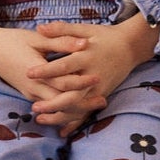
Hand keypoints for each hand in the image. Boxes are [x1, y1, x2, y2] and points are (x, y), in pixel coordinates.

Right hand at [0, 11, 108, 132]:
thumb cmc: (14, 40)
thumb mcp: (37, 38)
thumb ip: (61, 41)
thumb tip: (84, 43)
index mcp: (35, 71)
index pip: (61, 82)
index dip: (80, 82)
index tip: (98, 77)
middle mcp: (33, 87)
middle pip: (61, 101)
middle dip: (83, 102)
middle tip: (103, 99)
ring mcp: (31, 93)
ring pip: (57, 107)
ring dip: (76, 108)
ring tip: (96, 103)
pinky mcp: (31, 95)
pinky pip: (51, 106)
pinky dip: (66, 109)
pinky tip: (79, 108)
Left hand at [27, 15, 159, 124]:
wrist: (130, 47)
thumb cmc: (104, 36)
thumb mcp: (84, 29)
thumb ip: (62, 30)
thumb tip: (39, 27)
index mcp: (87, 57)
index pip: (64, 66)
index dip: (47, 70)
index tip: (29, 74)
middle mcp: (93, 75)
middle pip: (72, 94)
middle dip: (53, 103)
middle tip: (34, 108)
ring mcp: (99, 88)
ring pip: (78, 107)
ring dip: (59, 116)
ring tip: (39, 118)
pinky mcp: (102, 95)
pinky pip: (87, 112)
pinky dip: (75, 122)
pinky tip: (61, 132)